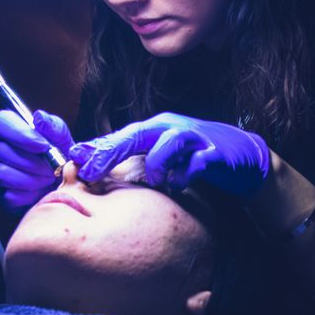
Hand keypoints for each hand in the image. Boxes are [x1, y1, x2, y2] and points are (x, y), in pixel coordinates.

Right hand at [0, 109, 73, 210]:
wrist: (68, 187)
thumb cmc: (61, 158)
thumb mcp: (63, 139)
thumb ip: (53, 126)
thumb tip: (39, 117)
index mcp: (13, 130)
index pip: (1, 121)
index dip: (20, 134)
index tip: (43, 146)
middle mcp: (1, 149)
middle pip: (2, 150)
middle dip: (33, 161)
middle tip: (54, 167)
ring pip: (3, 173)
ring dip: (33, 178)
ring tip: (50, 178)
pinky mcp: (4, 195)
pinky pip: (10, 195)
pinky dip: (31, 195)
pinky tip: (42, 192)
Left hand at [68, 112, 269, 198]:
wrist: (241, 155)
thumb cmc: (193, 156)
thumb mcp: (159, 153)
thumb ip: (131, 156)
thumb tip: (91, 163)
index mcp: (155, 128)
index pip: (120, 135)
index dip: (97, 148)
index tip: (74, 162)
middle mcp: (171, 128)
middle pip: (136, 134)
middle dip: (111, 152)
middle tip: (90, 171)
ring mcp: (194, 138)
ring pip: (167, 143)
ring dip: (156, 165)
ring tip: (156, 181)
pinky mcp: (214, 153)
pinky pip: (196, 163)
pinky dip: (186, 175)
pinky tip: (180, 186)